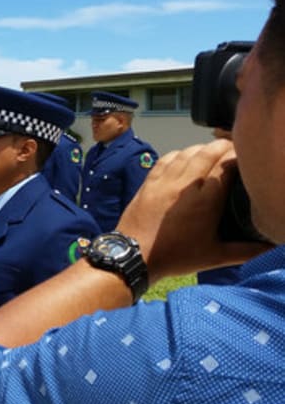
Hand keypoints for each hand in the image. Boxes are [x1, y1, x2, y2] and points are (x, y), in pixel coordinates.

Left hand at [116, 139, 270, 281]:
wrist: (134, 255)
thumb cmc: (176, 256)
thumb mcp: (216, 256)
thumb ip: (248, 250)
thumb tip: (274, 248)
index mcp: (207, 199)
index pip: (228, 165)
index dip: (241, 158)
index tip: (249, 160)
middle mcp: (186, 183)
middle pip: (209, 152)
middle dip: (225, 147)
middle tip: (236, 151)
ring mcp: (165, 180)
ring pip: (188, 152)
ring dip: (203, 149)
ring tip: (214, 152)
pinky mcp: (149, 181)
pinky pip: (167, 158)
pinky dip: (180, 154)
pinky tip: (186, 157)